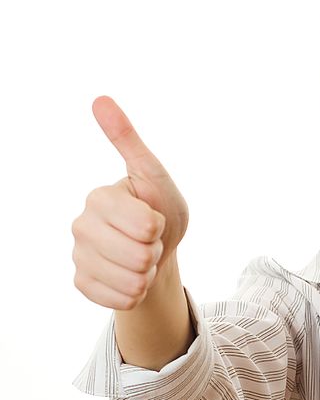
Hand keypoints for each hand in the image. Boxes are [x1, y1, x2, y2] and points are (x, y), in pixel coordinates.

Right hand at [71, 96, 188, 309]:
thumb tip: (100, 99)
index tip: (154, 218)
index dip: (159, 227)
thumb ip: (128, 141)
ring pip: (132, 281)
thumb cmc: (159, 207)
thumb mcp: (153, 174)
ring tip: (142, 257)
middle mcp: (81, 226)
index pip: (146, 226)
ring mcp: (79, 256)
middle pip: (139, 257)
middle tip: (149, 241)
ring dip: (147, 274)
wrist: (159, 248)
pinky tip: (131, 276)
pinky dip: (136, 293)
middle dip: (155, 252)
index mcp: (99, 197)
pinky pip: (121, 299)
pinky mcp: (82, 283)